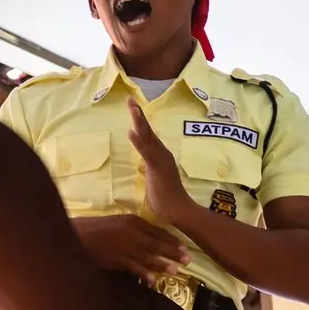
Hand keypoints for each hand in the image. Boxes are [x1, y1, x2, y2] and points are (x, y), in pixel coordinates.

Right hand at [73, 215, 191, 284]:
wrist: (74, 234)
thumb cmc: (95, 228)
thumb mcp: (117, 223)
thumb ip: (132, 230)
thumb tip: (148, 240)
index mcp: (132, 221)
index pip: (157, 231)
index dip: (172, 240)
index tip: (184, 247)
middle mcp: (131, 232)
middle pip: (156, 244)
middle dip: (173, 252)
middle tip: (188, 261)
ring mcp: (124, 246)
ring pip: (148, 256)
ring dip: (162, 264)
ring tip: (175, 271)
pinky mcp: (115, 258)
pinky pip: (133, 267)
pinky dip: (143, 274)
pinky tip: (152, 281)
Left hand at [128, 98, 193, 223]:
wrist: (178, 210)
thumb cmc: (166, 199)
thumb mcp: (155, 179)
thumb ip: (151, 168)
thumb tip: (145, 164)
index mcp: (160, 155)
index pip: (148, 135)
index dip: (140, 121)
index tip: (133, 107)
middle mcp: (162, 153)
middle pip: (148, 131)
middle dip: (138, 114)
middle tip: (130, 99)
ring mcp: (160, 159)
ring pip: (148, 137)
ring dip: (139, 122)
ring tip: (132, 108)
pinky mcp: (157, 167)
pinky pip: (146, 153)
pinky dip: (139, 142)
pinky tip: (131, 132)